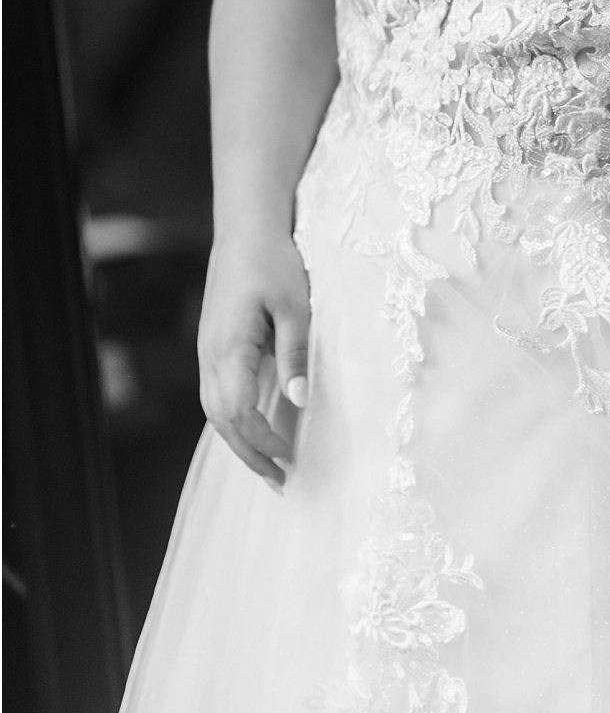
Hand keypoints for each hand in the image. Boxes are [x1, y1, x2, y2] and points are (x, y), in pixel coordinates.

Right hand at [196, 229, 310, 488]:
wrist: (245, 232)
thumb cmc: (275, 263)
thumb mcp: (297, 306)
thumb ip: (295, 354)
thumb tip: (299, 402)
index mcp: (230, 349)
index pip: (239, 412)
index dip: (263, 440)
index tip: (290, 458)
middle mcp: (210, 357)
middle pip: (222, 420)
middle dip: (249, 454)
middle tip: (281, 481)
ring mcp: (207, 354)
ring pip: (215, 412)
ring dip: (240, 442)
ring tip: (268, 467)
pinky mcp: (212, 348)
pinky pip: (217, 396)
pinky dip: (234, 420)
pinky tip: (253, 431)